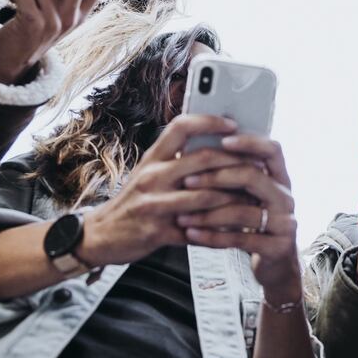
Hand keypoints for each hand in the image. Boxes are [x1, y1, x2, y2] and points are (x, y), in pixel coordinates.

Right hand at [78, 115, 246, 266]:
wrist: (99, 236)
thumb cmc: (132, 202)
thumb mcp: (148, 173)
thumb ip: (175, 159)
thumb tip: (214, 145)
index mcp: (152, 158)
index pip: (181, 126)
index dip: (209, 121)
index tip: (233, 123)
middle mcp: (152, 176)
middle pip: (201, 159)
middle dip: (235, 162)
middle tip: (258, 165)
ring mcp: (154, 204)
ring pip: (204, 196)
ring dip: (234, 197)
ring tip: (254, 198)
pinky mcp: (157, 232)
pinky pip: (197, 231)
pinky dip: (220, 232)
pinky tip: (236, 231)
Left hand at [177, 135, 303, 302]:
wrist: (276, 265)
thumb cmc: (254, 224)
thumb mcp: (250, 197)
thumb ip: (234, 177)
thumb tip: (196, 150)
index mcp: (280, 179)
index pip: (272, 150)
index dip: (249, 142)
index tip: (222, 140)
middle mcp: (286, 197)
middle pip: (254, 176)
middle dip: (217, 177)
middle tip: (187, 180)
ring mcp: (285, 223)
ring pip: (243, 211)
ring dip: (208, 213)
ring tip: (181, 215)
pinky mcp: (277, 247)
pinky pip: (240, 239)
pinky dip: (213, 236)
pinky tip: (191, 234)